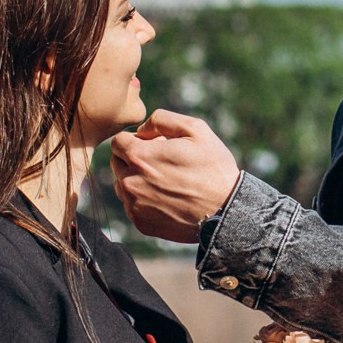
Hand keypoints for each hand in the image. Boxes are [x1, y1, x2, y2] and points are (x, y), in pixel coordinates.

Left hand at [110, 110, 241, 242]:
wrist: (225, 210)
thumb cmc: (213, 167)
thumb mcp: (195, 129)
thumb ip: (162, 119)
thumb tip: (142, 129)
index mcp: (139, 157)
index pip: (118, 141)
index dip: (136, 139)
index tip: (154, 145)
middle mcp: (130, 182)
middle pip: (117, 162)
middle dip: (133, 158)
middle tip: (161, 162)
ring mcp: (134, 206)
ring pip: (122, 184)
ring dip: (136, 179)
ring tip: (164, 181)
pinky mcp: (140, 223)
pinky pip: (132, 205)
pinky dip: (143, 199)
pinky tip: (166, 198)